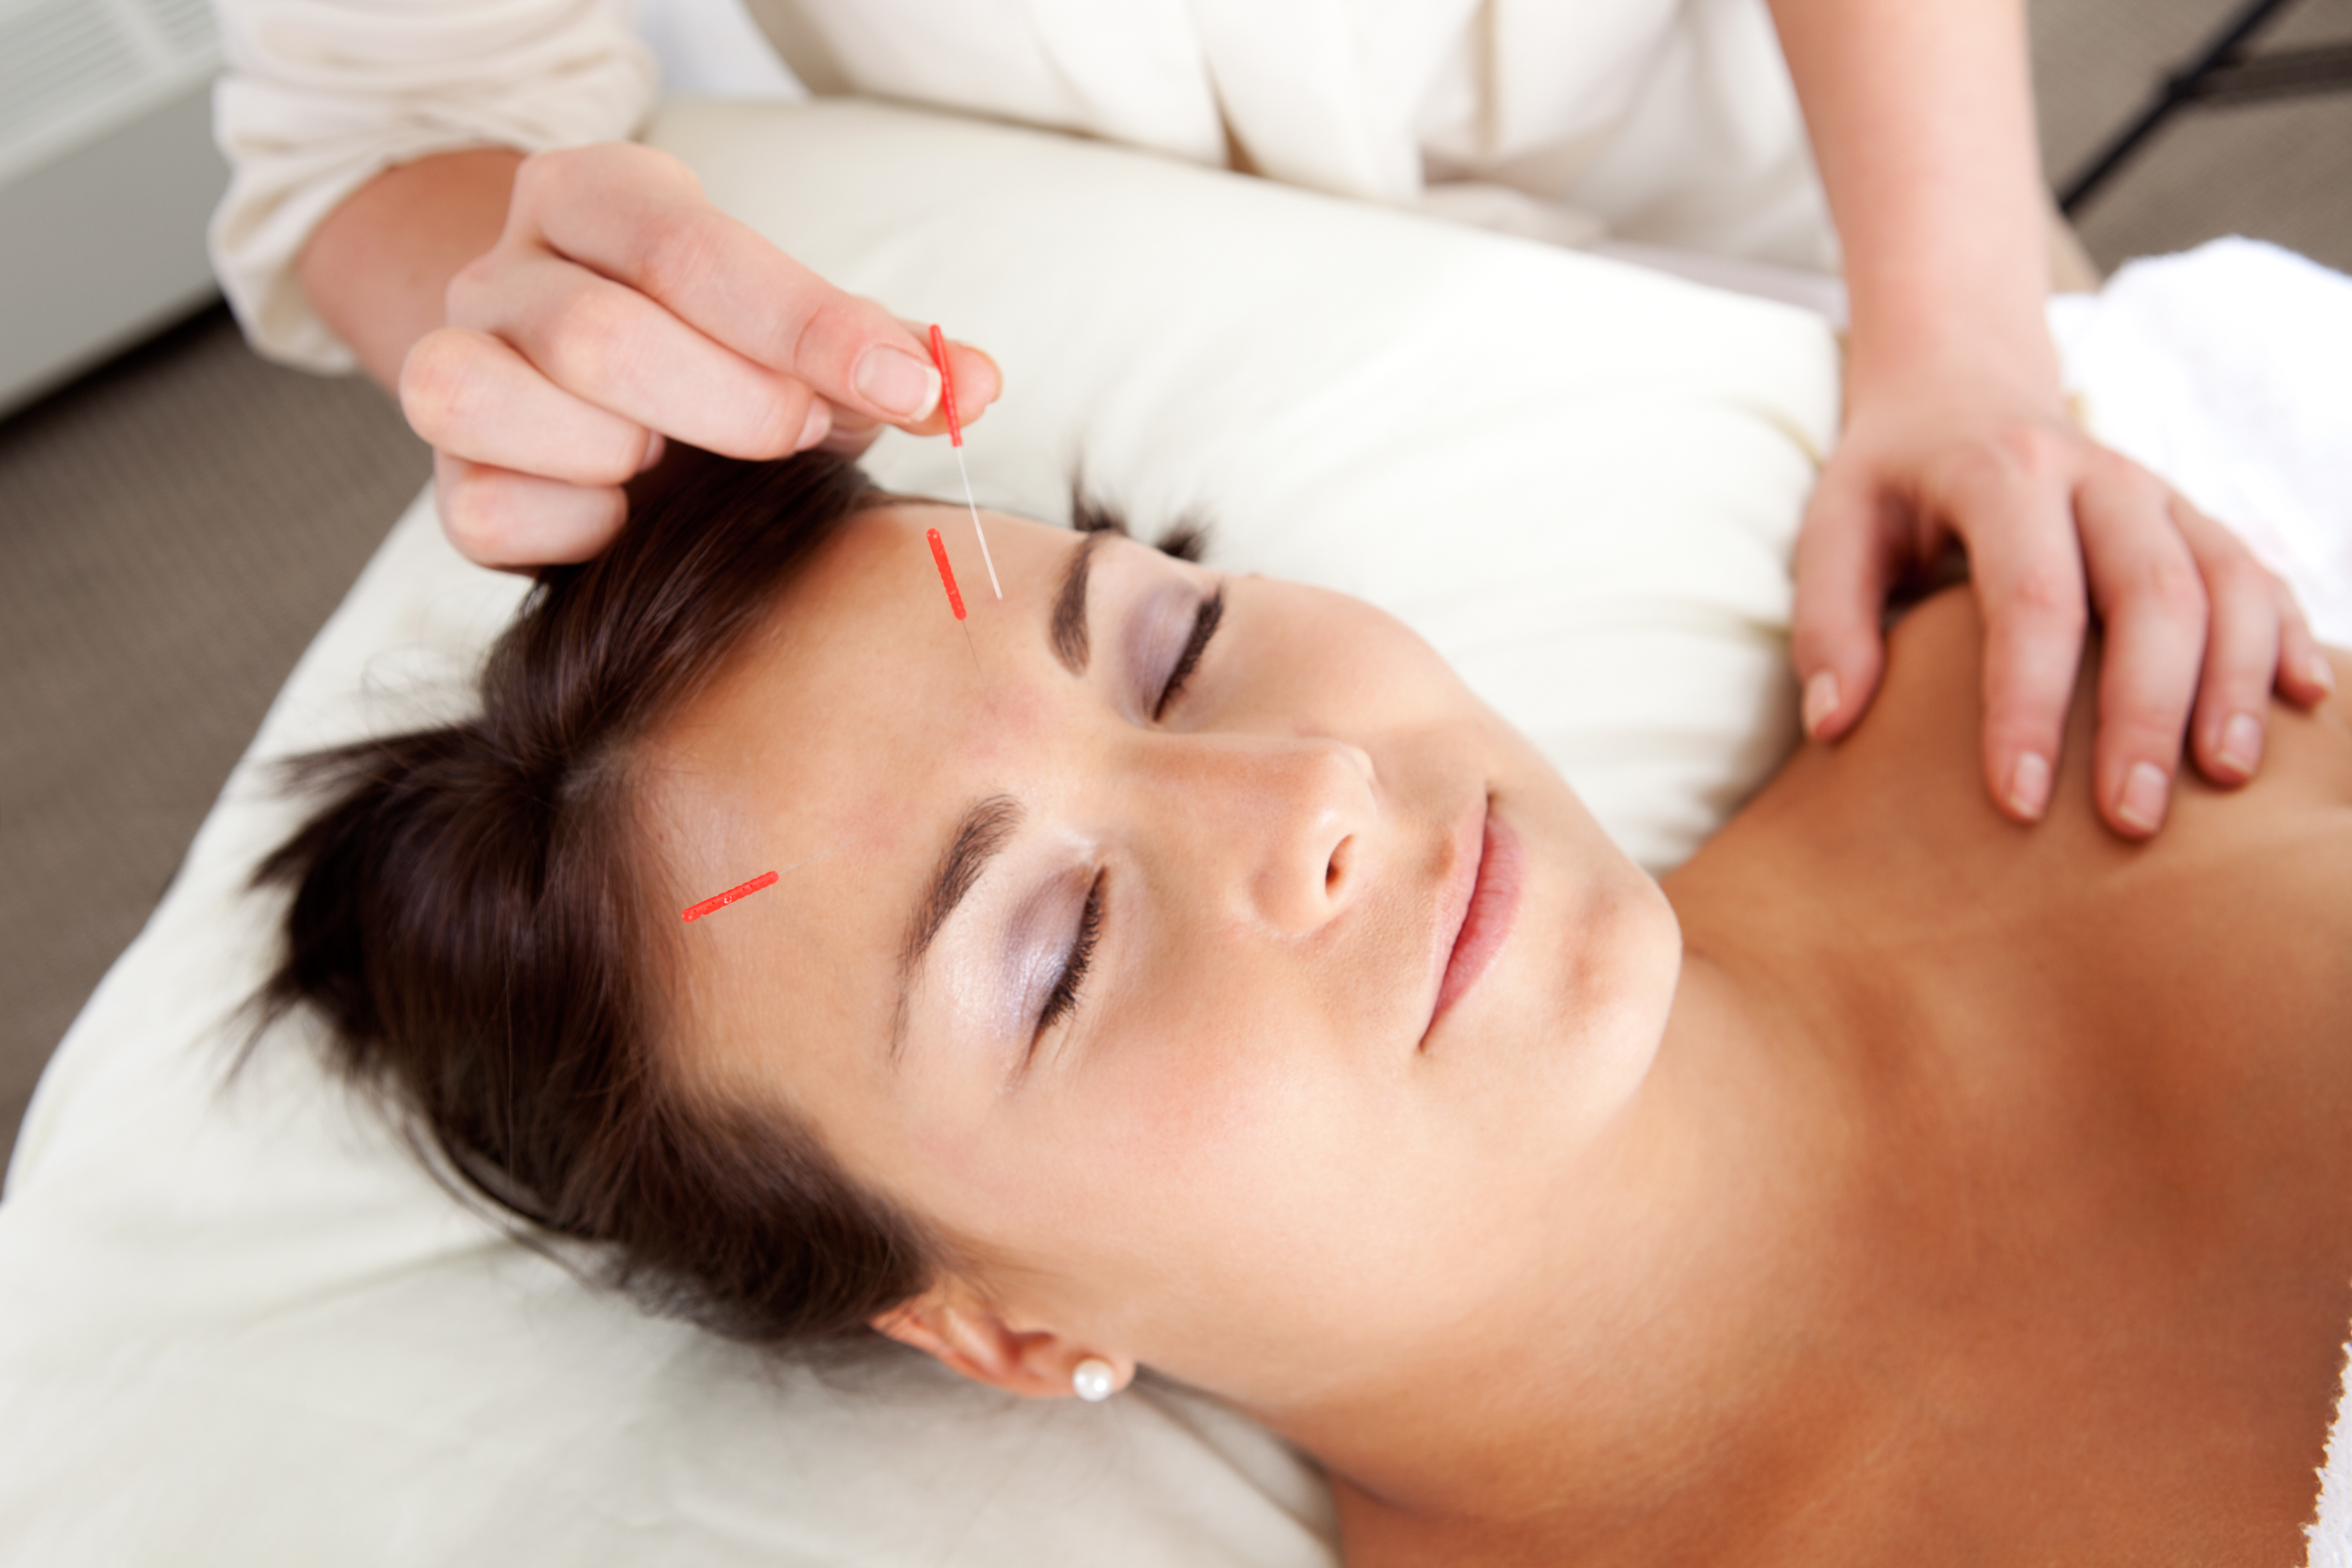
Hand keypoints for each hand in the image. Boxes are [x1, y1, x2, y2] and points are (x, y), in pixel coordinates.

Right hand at [397, 142, 1000, 566]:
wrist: (601, 402)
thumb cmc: (720, 356)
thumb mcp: (803, 334)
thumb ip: (889, 354)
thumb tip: (975, 387)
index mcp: (594, 198)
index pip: (691, 250)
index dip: (809, 327)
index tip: (913, 389)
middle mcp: (502, 269)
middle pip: (597, 335)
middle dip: (729, 405)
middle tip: (796, 436)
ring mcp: (454, 367)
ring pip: (493, 402)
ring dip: (627, 455)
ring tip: (680, 464)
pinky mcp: (449, 484)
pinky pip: (487, 511)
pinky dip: (576, 529)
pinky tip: (628, 517)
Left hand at [1791, 378, 2333, 836]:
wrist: (1959, 383)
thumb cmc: (1889, 478)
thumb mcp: (1832, 526)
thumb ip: (1829, 618)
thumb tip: (1835, 724)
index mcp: (2003, 474)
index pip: (2031, 598)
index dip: (2029, 704)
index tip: (2017, 802)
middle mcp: (2098, 476)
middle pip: (2151, 595)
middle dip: (2147, 713)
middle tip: (2130, 821)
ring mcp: (2159, 493)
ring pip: (2226, 581)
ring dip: (2235, 682)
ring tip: (2224, 779)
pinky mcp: (2194, 515)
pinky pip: (2258, 570)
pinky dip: (2288, 633)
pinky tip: (2304, 702)